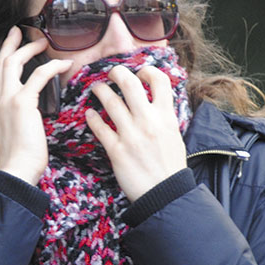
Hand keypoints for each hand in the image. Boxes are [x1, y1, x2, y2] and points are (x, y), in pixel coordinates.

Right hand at [0, 27, 71, 184]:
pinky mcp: (21, 102)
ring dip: (28, 49)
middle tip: (17, 32)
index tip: (11, 53)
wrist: (15, 172)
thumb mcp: (10, 139)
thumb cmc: (19, 163)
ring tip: (42, 41)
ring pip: (13, 63)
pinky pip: (37, 75)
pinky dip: (51, 66)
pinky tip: (63, 64)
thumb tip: (26, 120)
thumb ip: (13, 124)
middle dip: (9, 45)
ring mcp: (5, 100)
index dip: (5, 64)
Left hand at [85, 65, 186, 200]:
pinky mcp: (117, 150)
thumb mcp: (174, 135)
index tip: (139, 72)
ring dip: (100, 90)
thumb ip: (164, 117)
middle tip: (111, 73)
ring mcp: (131, 135)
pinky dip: (92, 118)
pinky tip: (89, 114)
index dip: (147, 70)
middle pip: (129, 83)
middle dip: (117, 72)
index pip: (159, 80)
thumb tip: (156, 102)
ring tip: (96, 88)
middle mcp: (148, 121)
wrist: (165, 193)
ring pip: (110, 102)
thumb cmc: (170, 166)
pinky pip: (100, 128)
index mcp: (166, 116)